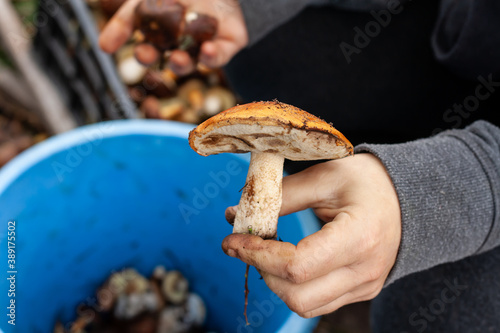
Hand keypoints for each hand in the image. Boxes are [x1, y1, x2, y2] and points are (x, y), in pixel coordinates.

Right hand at [98, 0, 247, 74]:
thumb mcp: (144, 3)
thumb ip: (125, 22)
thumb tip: (103, 48)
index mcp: (164, 38)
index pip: (152, 51)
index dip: (145, 55)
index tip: (141, 53)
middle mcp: (186, 46)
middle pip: (174, 61)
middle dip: (162, 62)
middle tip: (158, 58)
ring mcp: (207, 45)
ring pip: (195, 61)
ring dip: (184, 63)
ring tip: (177, 59)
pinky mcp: (228, 44)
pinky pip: (220, 54)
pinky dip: (212, 55)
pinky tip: (206, 50)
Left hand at [222, 153, 401, 317]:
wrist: (407, 199)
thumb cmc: (367, 181)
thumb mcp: (325, 176)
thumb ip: (282, 195)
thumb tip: (236, 214)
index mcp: (360, 236)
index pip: (297, 265)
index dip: (257, 255)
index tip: (232, 240)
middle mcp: (366, 271)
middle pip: (297, 295)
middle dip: (261, 271)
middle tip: (243, 246)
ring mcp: (365, 286)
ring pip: (305, 306)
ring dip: (274, 282)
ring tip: (262, 252)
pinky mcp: (362, 292)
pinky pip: (317, 303)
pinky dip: (292, 287)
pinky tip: (283, 261)